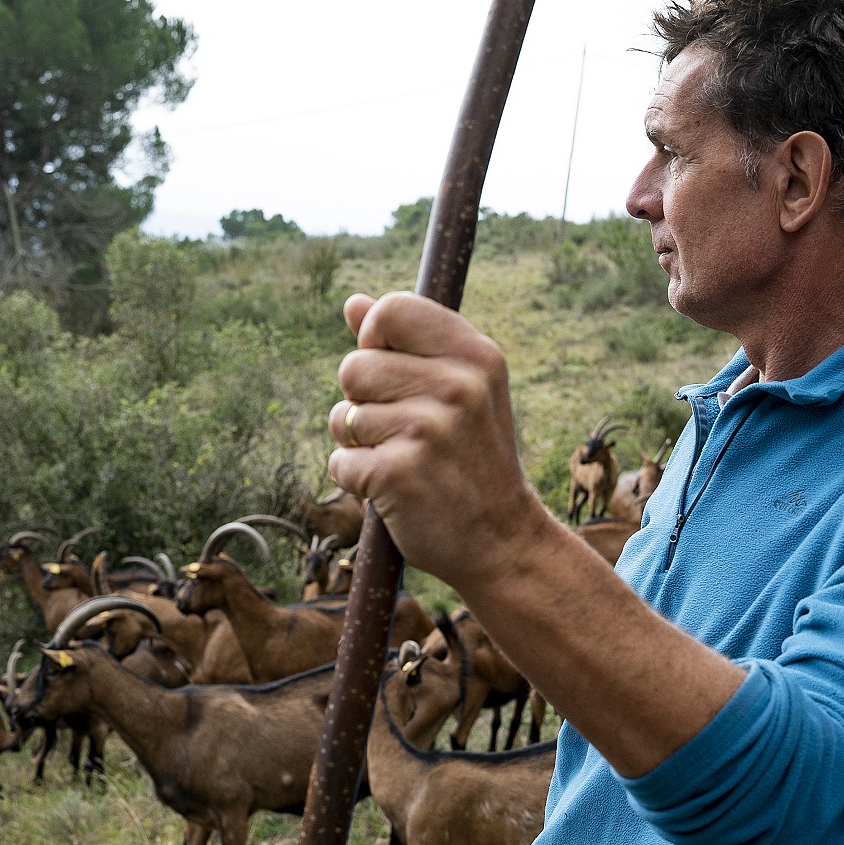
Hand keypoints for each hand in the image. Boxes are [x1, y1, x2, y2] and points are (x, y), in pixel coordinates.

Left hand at [328, 293, 553, 590]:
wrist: (502, 542)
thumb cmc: (473, 462)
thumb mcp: (461, 391)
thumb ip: (406, 345)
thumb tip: (353, 302)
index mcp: (476, 355)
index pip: (390, 310)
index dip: (374, 340)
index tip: (391, 373)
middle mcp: (458, 386)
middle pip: (354, 365)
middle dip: (361, 402)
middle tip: (403, 432)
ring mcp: (429, 429)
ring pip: (342, 416)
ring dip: (360, 445)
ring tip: (404, 461)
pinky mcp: (398, 471)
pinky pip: (340, 461)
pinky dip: (356, 481)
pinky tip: (395, 491)